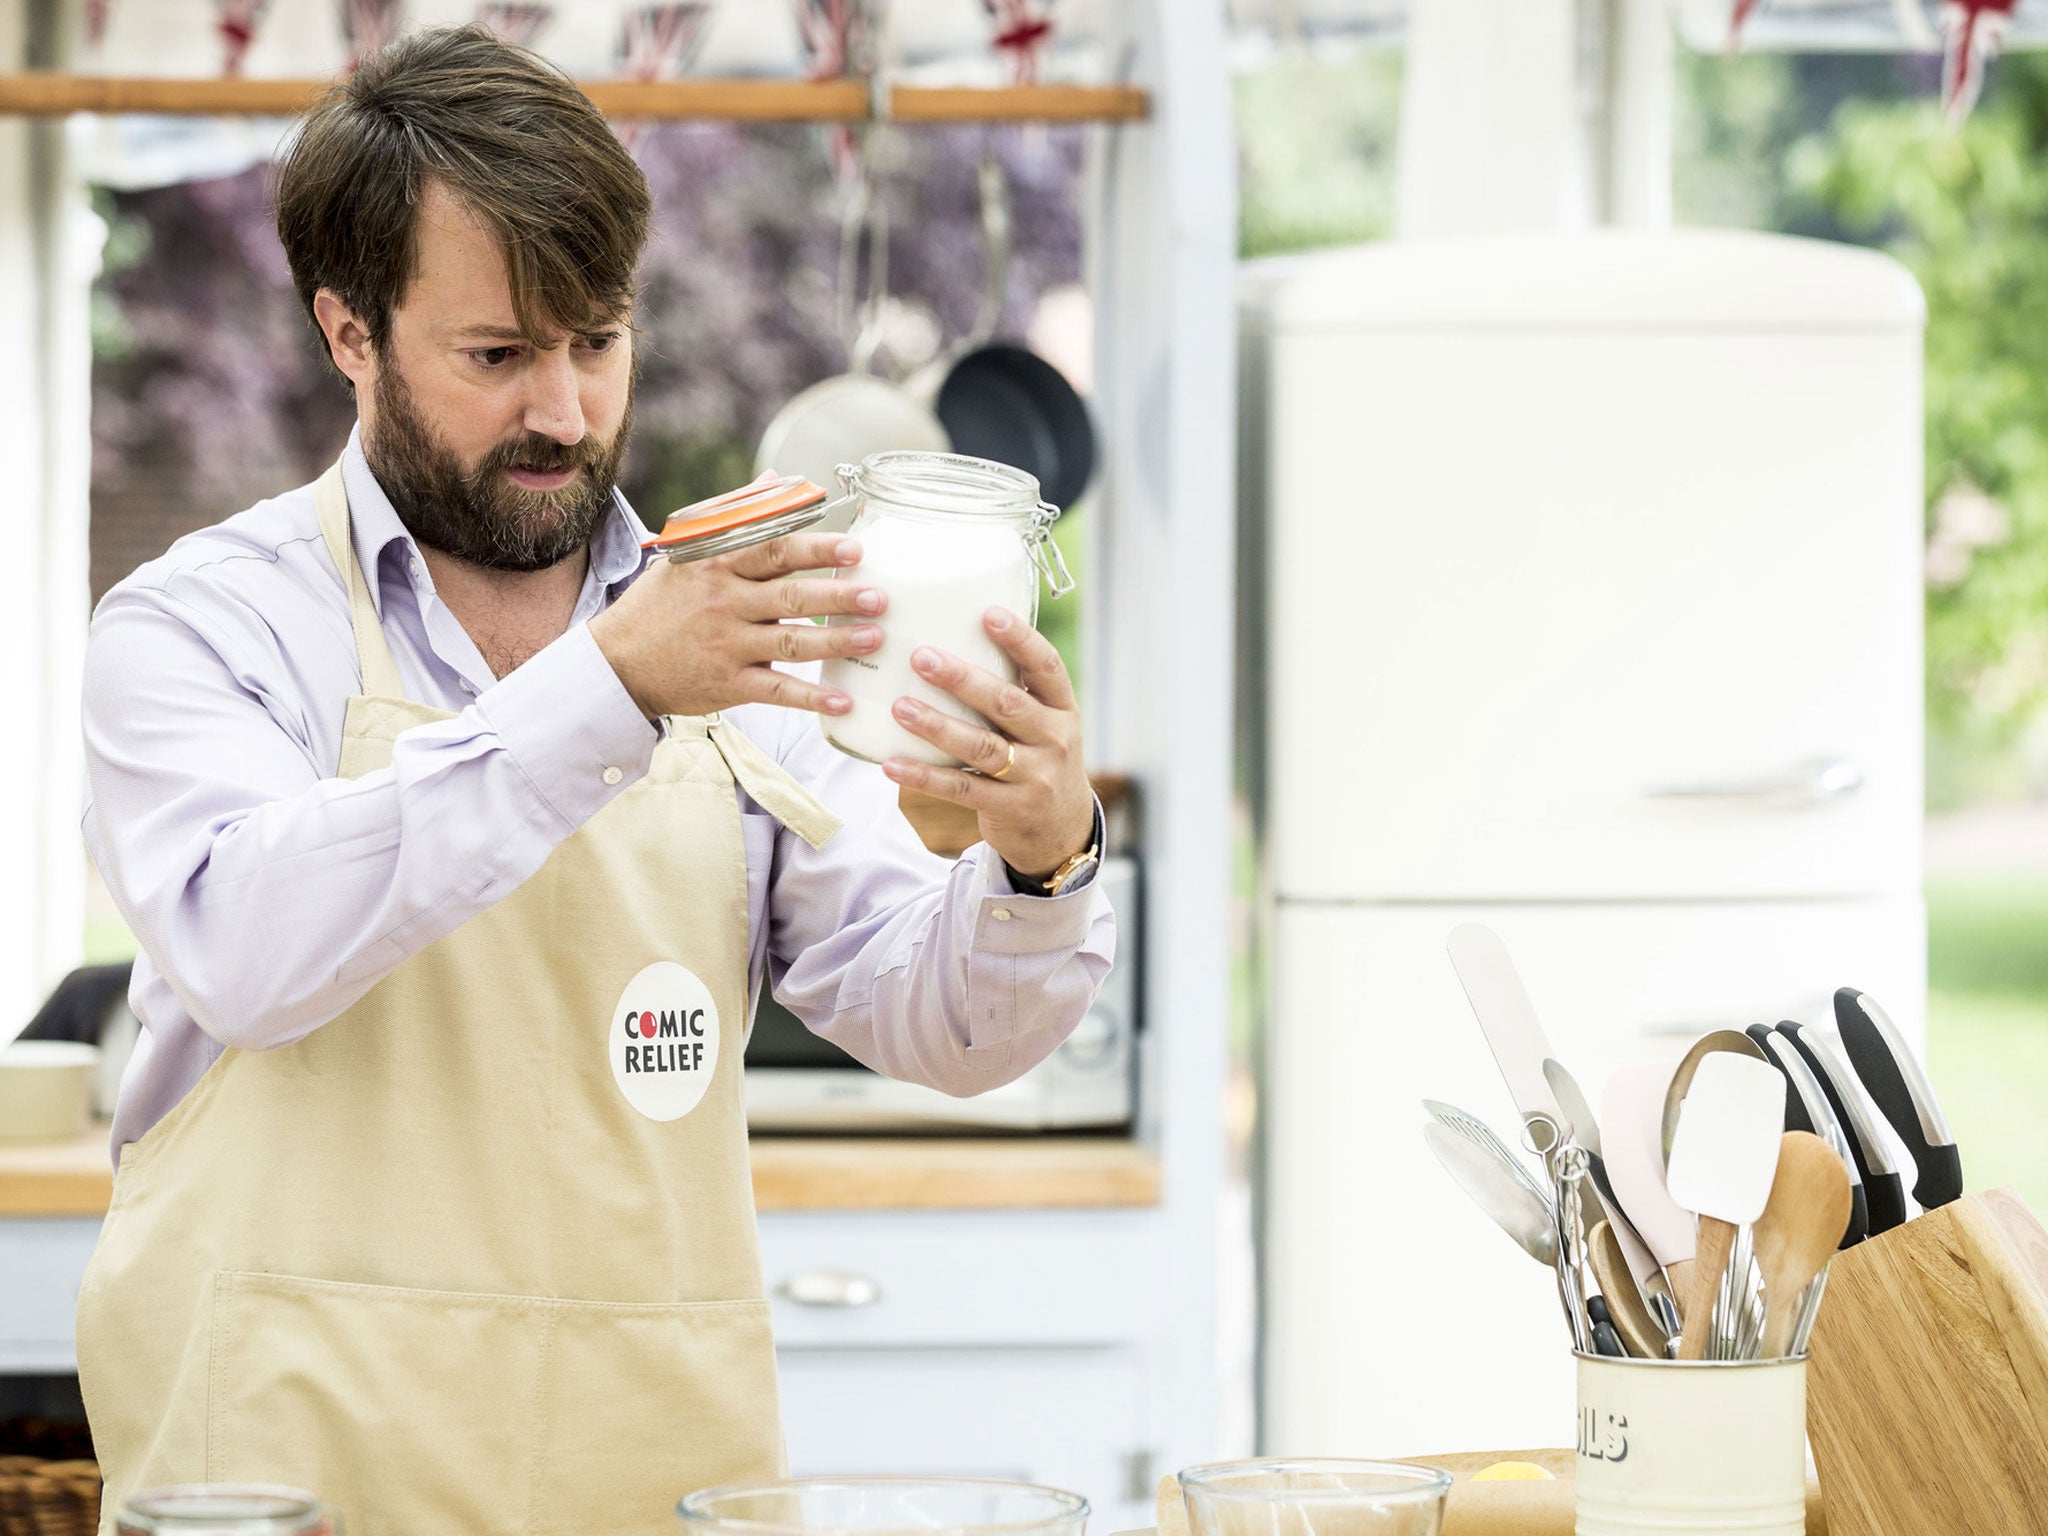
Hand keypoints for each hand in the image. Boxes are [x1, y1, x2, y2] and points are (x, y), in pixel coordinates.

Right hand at [590, 531, 886, 718]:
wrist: (616, 663)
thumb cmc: (660, 604)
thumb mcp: (687, 553)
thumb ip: (736, 517)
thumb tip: (778, 479)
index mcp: (718, 566)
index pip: (774, 552)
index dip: (817, 550)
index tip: (854, 549)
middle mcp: (725, 604)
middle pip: (790, 597)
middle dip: (838, 597)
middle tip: (878, 596)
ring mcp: (728, 646)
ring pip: (790, 643)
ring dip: (835, 642)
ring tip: (874, 639)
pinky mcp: (728, 684)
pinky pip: (776, 690)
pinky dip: (810, 697)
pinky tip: (842, 700)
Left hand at [881, 607, 1094, 880]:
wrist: (1062, 832)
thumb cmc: (1039, 761)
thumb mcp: (1044, 726)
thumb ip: (1014, 692)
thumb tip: (952, 640)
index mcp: (1063, 709)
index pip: (1047, 667)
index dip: (1020, 639)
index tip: (988, 615)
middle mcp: (1054, 740)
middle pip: (1007, 703)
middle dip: (963, 679)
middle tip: (920, 657)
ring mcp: (1034, 777)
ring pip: (982, 747)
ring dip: (937, 726)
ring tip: (900, 707)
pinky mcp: (1009, 808)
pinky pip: (962, 789)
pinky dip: (925, 777)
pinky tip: (892, 764)